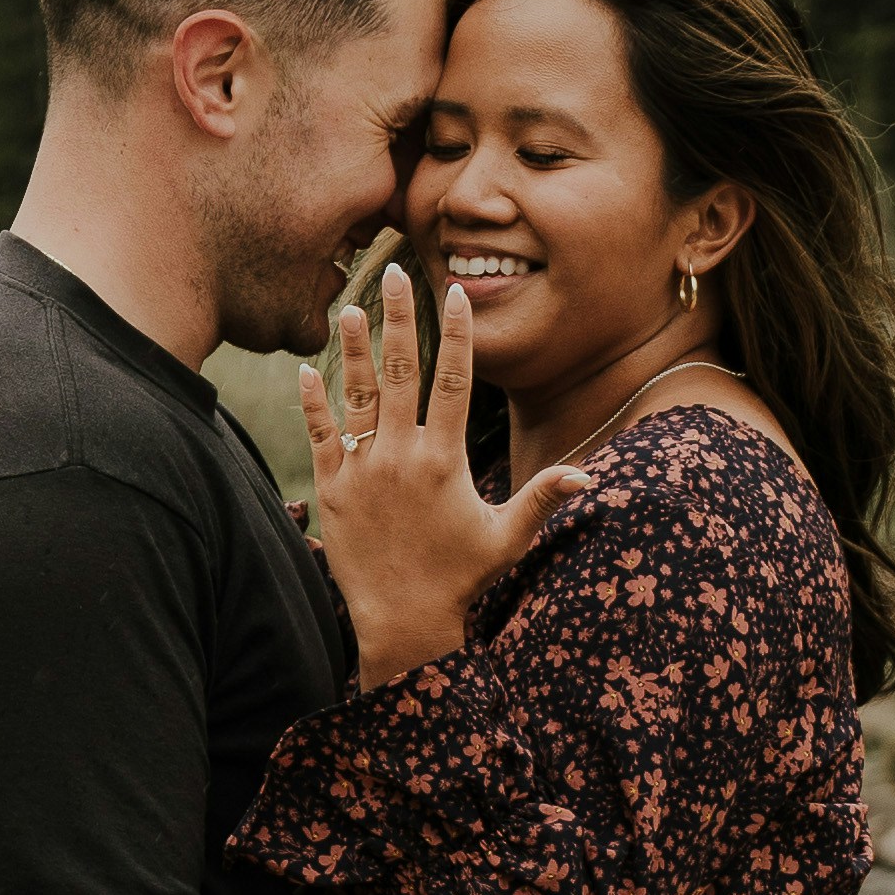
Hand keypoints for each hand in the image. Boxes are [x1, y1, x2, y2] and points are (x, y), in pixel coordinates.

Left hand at [296, 266, 585, 690]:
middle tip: (396, 273)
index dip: (457, 334)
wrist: (403, 622)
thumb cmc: (460, 580)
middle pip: (401, 371)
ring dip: (354, 349)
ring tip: (351, 308)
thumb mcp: (507, 538)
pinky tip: (306, 370)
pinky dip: (313, 403)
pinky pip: (321, 435)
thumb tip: (589, 476)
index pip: (455, 381)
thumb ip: (542, 498)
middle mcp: (402, 455)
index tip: (453, 294)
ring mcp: (363, 470)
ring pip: (357, 395)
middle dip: (401, 318)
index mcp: (445, 459)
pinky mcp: (333, 489)